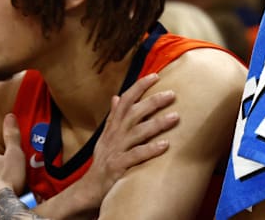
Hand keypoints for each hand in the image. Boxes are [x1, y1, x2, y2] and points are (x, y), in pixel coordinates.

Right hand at [73, 73, 179, 209]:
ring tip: (175, 117)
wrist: (89, 188)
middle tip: (172, 94)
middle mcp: (115, 135)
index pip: (126, 100)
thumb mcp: (106, 136)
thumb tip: (117, 97)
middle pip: (134, 113)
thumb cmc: (104, 159)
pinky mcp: (118, 166)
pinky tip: (165, 145)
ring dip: (157, 124)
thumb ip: (113, 117)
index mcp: (114, 126)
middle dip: (153, 102)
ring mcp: (116, 150)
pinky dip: (150, 150)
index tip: (155, 75)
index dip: (139, 87)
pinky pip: (136, 156)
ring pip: (137, 133)